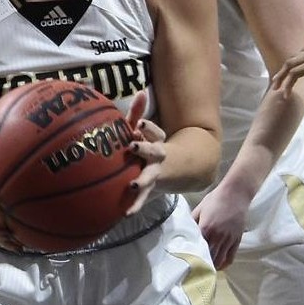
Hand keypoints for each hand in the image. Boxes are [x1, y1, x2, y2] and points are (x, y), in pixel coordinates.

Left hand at [124, 90, 165, 214]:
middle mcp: (157, 157)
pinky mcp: (148, 188)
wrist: (177, 170)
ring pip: (148, 176)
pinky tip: (126, 213)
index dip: (148, 129)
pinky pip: (141, 198)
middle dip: (144, 148)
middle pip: (153, 151)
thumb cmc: (151, 146)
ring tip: (131, 185)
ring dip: (140, 180)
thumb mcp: (146, 131)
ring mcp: (154, 173)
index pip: (155, 133)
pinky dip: (135, 205)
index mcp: (157, 141)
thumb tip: (141, 91)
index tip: (138, 125)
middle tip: (133, 146)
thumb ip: (140, 112)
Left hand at [192, 183, 249, 268]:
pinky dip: (224, 264)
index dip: (192, 256)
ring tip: (206, 269)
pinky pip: (231, 257)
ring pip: (219, 259)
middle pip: (209, 257)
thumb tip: (185, 231)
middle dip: (202, 264)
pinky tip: (219, 265)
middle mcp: (217, 236)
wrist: (235, 193)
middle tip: (195, 269)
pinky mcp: (237, 240)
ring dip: (212, 266)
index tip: (187, 262)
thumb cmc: (215, 199)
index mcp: (206, 228)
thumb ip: (192, 221)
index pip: (197, 248)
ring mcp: (228, 239)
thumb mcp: (199, 208)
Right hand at [272, 40, 303, 104]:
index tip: (285, 97)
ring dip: (285, 68)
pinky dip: (294, 60)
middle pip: (289, 63)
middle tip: (274, 88)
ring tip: (280, 79)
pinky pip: (301, 53)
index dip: (287, 85)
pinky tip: (294, 67)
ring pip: (294, 57)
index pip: (295, 73)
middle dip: (280, 76)